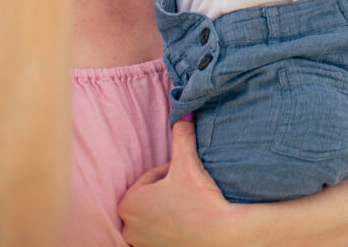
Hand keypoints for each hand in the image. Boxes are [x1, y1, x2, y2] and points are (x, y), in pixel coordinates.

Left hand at [119, 118, 251, 246]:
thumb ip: (182, 134)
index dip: (170, 171)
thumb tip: (184, 113)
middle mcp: (128, 227)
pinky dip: (170, 227)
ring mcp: (140, 244)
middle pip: (149, 197)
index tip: (186, 176)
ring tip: (188, 206)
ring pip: (153, 215)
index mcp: (128, 203)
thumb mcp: (188, 162)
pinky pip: (159, 234)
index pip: (150, 177)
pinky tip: (186, 223)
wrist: (220, 237)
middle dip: (166, 190)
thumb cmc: (199, 201)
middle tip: (187, 189)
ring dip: (167, 208)